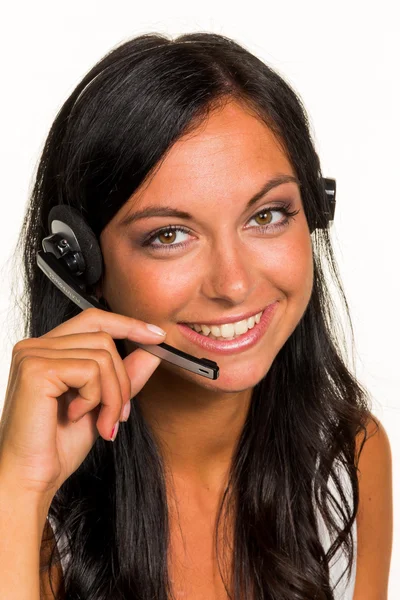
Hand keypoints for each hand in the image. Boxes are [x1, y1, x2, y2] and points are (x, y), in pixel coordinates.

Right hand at [0, 307, 165, 502]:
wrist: (32, 479)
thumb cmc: (57, 446)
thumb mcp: (102, 404)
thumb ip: (124, 375)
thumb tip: (153, 350)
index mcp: (48, 349)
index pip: (93, 319)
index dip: (128, 324)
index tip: (157, 336)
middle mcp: (36, 345)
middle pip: (104, 338)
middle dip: (122, 379)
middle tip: (120, 415)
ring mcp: (33, 354)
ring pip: (103, 355)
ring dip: (112, 395)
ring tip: (102, 423)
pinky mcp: (36, 369)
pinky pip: (91, 370)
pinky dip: (96, 398)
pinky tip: (77, 417)